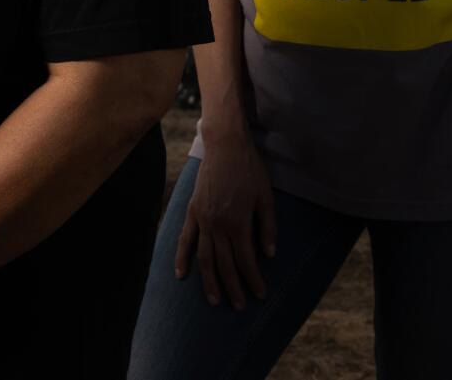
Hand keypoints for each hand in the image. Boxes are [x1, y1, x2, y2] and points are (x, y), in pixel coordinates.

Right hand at [174, 134, 276, 309]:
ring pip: (204, 258)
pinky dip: (182, 258)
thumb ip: (267, 227)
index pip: (246, 260)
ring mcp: (202, 219)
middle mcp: (217, 225)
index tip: (260, 293)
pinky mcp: (192, 211)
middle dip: (233, 287)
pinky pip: (185, 239)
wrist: (224, 144)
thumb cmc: (249, 169)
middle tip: (240, 306)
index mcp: (238, 222)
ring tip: (215, 300)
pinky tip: (181, 275)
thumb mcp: (266, 197)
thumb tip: (269, 255)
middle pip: (224, 264)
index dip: (253, 279)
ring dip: (209, 281)